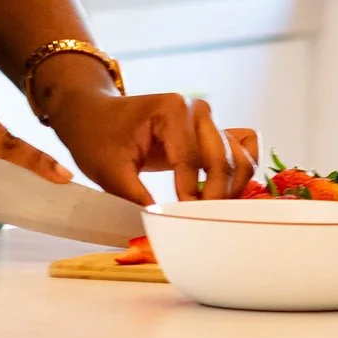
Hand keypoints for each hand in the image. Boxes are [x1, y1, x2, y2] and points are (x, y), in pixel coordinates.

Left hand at [31, 66, 259, 206]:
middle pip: (223, 160)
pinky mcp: (213, 132)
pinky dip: (239, 174)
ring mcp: (208, 120)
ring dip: (231, 189)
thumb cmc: (97, 136)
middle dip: (215, 196)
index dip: (189, 195)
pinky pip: (243, 151)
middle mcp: (197, 111)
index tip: (181, 221)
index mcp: (172, 110)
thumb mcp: (109, 170)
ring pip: (239, 159)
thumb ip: (136, 198)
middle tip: (199, 222)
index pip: (192, 160)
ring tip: (208, 211)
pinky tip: (222, 194)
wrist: (94, 114)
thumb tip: (163, 227)